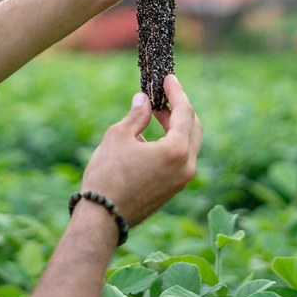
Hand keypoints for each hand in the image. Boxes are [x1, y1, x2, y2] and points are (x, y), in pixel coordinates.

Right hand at [79, 74, 201, 226]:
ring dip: (175, 126)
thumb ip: (136, 115)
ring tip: (154, 113)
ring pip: (188, 144)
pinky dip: (171, 143)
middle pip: (193, 128)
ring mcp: (181, 181)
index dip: (176, 92)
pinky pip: (180, 159)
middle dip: (179, 109)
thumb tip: (143, 99)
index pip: (185, 112)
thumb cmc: (108, 175)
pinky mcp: (172, 190)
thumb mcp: (119, 137)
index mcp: (177, 151)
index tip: (168, 78)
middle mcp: (187, 166)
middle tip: (162, 95)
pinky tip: (151, 137)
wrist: (103, 218)